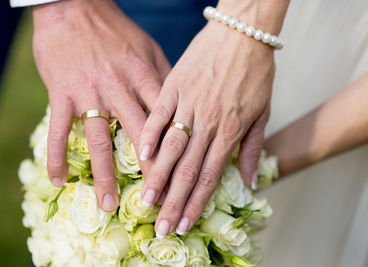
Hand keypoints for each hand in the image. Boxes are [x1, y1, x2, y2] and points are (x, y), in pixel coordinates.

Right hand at [32, 0, 169, 210]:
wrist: (76, 7)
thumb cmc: (118, 30)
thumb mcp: (150, 49)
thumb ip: (166, 79)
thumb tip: (183, 106)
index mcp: (145, 78)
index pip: (166, 123)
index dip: (176, 153)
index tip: (183, 179)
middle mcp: (120, 89)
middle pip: (139, 137)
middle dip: (149, 172)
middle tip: (155, 204)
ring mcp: (90, 92)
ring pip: (99, 140)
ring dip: (104, 174)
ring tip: (107, 204)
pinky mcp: (62, 93)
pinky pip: (58, 130)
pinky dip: (56, 156)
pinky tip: (58, 180)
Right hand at [139, 20, 274, 236]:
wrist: (243, 32)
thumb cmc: (255, 72)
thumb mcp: (262, 112)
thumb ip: (253, 148)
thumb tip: (250, 182)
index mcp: (229, 130)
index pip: (210, 175)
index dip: (196, 203)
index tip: (184, 223)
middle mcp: (207, 121)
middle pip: (188, 169)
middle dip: (174, 201)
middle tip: (161, 224)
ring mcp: (189, 103)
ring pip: (171, 146)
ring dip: (158, 175)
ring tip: (146, 199)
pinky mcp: (174, 85)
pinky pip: (159, 112)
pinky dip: (150, 133)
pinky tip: (143, 153)